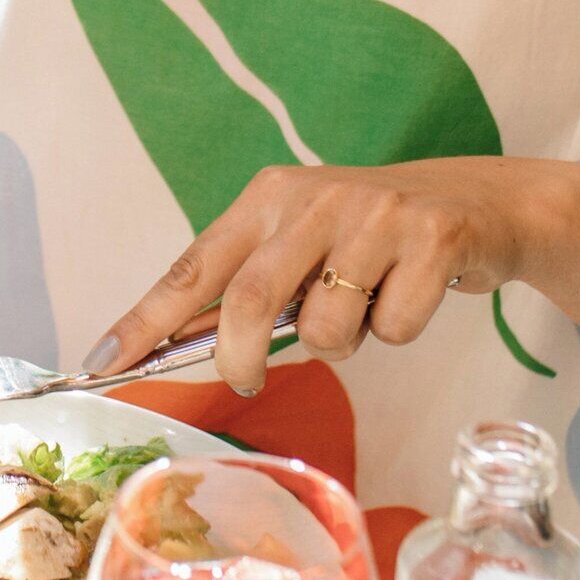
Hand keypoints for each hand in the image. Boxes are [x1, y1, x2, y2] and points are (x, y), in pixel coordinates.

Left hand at [91, 160, 536, 396]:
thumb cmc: (372, 238)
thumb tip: (178, 345)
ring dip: (344, 342)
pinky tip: (415, 293)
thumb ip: (250, 283)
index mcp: (268, 197)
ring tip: (368, 305)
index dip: (144, 320)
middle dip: (239, 359)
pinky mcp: (432, 237)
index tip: (100, 363)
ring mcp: (375, 215)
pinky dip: (400, 331)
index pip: (191, 267)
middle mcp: (314, 197)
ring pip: (328, 327)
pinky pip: (394, 328)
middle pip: (249, 301)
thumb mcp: (302, 241)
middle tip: (247, 382)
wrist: (479, 204)